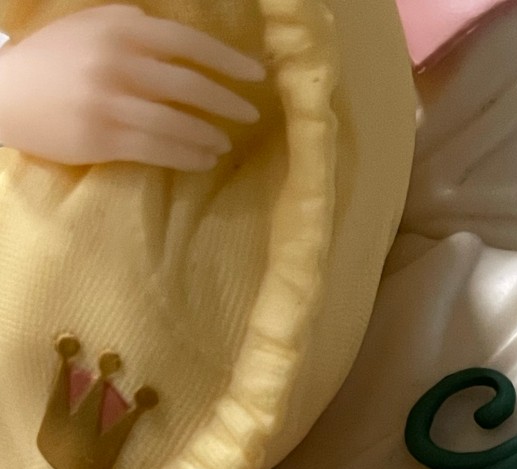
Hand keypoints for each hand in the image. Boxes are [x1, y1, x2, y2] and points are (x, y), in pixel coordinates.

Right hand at [0, 5, 264, 170]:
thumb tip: (184, 50)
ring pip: (178, 122)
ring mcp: (111, 100)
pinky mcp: (104, 136)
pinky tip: (203, 159)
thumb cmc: (55, 60)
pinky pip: (159, 149)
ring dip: (209, 135)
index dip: (227, 60)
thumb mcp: (93, 28)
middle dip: (227, 102)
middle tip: (249, 115)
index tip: (256, 76)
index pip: (188, 42)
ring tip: (224, 144)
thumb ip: (135, 32)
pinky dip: (188, 155)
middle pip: (190, 85)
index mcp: (121, 26)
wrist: (5, 91)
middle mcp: (119, 60)